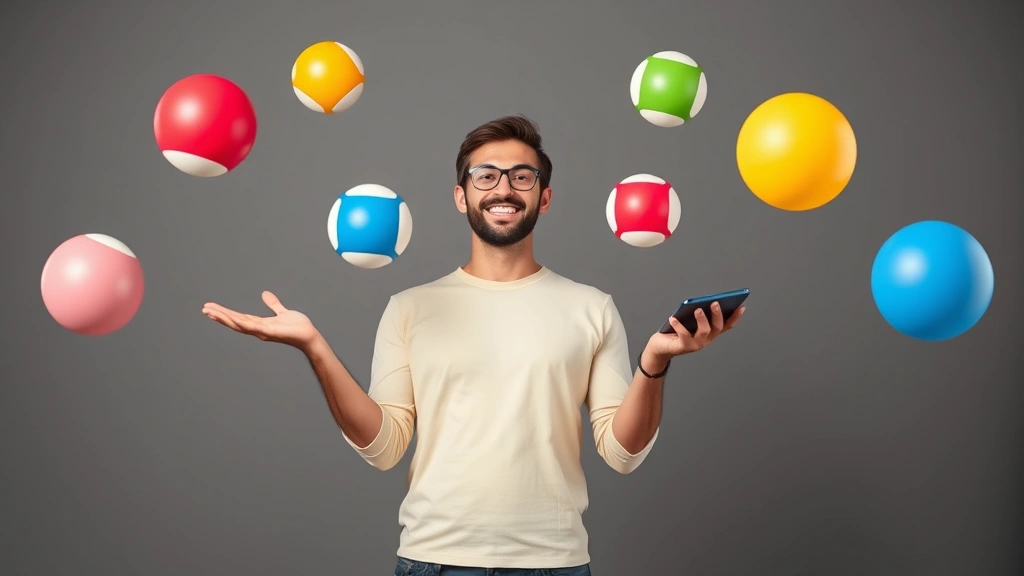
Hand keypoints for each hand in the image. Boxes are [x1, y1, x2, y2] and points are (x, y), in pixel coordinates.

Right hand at [202, 291, 319, 349]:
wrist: (309, 336)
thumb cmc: (298, 327)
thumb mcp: (282, 312)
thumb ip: (273, 304)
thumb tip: (264, 294)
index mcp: (260, 324)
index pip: (238, 317)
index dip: (225, 313)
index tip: (212, 308)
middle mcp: (258, 329)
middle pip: (235, 321)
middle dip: (219, 315)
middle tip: (205, 309)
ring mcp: (263, 332)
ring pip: (240, 324)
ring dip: (226, 319)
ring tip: (212, 312)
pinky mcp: (271, 332)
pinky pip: (255, 328)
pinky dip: (244, 324)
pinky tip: (235, 320)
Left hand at [646, 302, 744, 359]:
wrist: (660, 347)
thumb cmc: (675, 331)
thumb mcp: (688, 321)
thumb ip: (697, 314)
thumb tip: (702, 302)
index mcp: (709, 333)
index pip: (726, 325)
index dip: (735, 317)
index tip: (741, 306)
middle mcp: (705, 340)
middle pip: (717, 328)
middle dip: (717, 315)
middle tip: (715, 303)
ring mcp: (695, 345)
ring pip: (704, 332)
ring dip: (702, 320)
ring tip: (697, 309)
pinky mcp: (683, 347)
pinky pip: (683, 336)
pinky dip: (679, 326)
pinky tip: (673, 318)